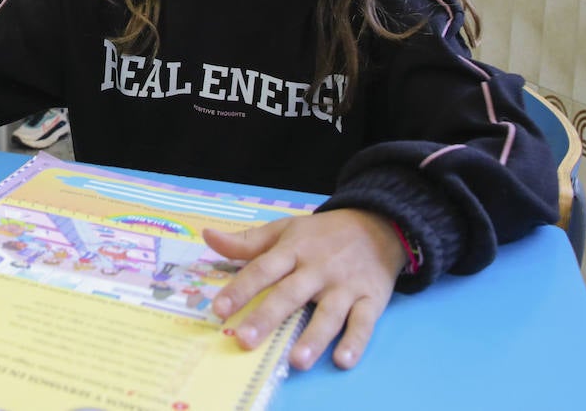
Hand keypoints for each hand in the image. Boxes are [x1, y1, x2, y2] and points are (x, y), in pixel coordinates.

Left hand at [203, 209, 404, 370]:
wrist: (377, 224)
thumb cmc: (322, 233)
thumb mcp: (285, 229)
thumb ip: (247, 241)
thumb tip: (208, 236)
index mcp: (294, 250)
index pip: (262, 269)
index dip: (240, 289)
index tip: (219, 309)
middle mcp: (318, 269)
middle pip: (289, 294)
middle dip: (267, 317)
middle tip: (245, 340)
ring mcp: (345, 286)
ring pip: (328, 314)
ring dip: (313, 337)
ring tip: (296, 361)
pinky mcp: (371, 300)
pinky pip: (363, 323)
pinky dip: (355, 342)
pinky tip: (343, 359)